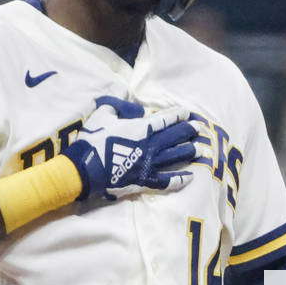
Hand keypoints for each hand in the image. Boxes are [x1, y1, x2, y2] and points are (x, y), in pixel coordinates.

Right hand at [62, 96, 197, 199]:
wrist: (85, 169)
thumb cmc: (93, 140)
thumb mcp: (103, 113)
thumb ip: (118, 104)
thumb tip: (132, 103)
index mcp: (141, 128)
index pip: (165, 119)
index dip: (177, 115)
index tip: (187, 113)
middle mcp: (150, 146)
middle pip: (175, 137)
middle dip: (188, 131)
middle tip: (200, 129)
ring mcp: (150, 165)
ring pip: (175, 157)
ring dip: (189, 152)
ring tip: (200, 149)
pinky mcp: (145, 181)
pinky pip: (167, 181)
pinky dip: (179, 180)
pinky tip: (190, 177)